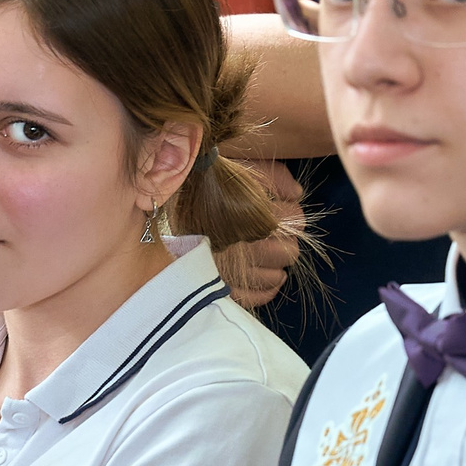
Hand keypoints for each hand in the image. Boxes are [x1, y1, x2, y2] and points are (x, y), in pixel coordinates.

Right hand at [223, 157, 304, 309]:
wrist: (168, 196)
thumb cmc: (210, 181)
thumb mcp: (244, 168)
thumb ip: (277, 178)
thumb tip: (296, 194)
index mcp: (251, 215)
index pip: (292, 223)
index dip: (293, 216)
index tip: (284, 212)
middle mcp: (241, 245)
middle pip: (287, 253)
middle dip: (287, 242)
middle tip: (278, 236)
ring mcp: (229, 268)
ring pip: (273, 278)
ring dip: (277, 267)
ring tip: (271, 256)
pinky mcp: (218, 283)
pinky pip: (253, 298)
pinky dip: (266, 290)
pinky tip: (268, 278)